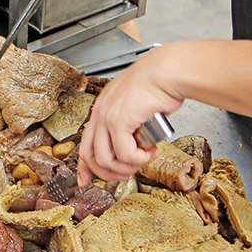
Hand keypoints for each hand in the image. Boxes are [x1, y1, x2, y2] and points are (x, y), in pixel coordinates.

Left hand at [78, 46, 184, 183]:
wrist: (166, 71)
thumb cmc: (158, 85)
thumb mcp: (137, 107)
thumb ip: (131, 124)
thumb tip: (135, 145)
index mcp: (102, 108)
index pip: (85, 143)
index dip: (85, 166)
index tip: (86, 180)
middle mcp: (100, 113)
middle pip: (90, 156)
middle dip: (107, 173)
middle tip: (126, 175)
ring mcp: (106, 117)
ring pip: (105, 158)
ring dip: (125, 167)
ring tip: (142, 160)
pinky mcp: (118, 121)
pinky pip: (124, 153)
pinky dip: (138, 158)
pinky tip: (149, 151)